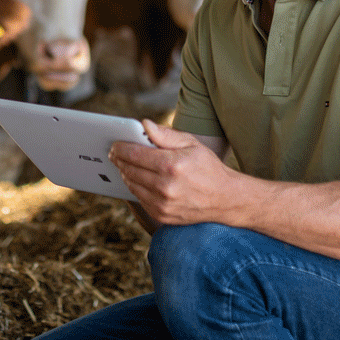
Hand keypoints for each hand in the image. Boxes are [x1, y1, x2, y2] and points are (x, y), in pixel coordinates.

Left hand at [109, 119, 237, 225]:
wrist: (225, 199)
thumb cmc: (207, 167)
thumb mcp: (191, 144)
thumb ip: (165, 134)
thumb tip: (144, 125)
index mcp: (172, 165)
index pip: (135, 154)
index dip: (121, 148)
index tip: (114, 144)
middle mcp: (165, 186)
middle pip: (130, 170)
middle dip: (119, 160)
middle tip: (115, 153)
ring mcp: (162, 203)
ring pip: (132, 185)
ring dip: (125, 173)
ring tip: (124, 164)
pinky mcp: (161, 215)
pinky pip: (139, 198)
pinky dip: (135, 187)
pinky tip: (137, 179)